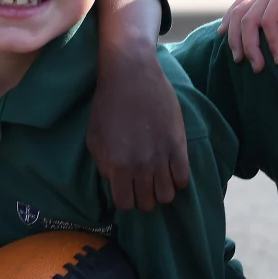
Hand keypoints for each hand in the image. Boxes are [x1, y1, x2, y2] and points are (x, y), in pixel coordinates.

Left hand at [90, 40, 189, 210]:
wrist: (131, 74)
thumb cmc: (108, 104)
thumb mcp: (94, 138)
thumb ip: (103, 165)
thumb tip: (114, 181)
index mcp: (116, 166)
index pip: (125, 204)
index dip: (126, 199)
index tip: (127, 189)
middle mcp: (140, 166)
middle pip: (148, 203)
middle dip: (144, 196)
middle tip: (143, 183)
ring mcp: (161, 157)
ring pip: (167, 196)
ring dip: (161, 190)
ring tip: (158, 177)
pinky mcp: (178, 145)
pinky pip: (183, 179)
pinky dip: (177, 180)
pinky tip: (171, 168)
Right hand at [223, 0, 277, 69]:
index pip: (268, 21)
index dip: (271, 43)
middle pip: (248, 19)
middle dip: (250, 45)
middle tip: (257, 68)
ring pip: (239, 14)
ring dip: (235, 37)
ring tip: (239, 59)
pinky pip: (240, 7)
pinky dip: (229, 20)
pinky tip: (223, 33)